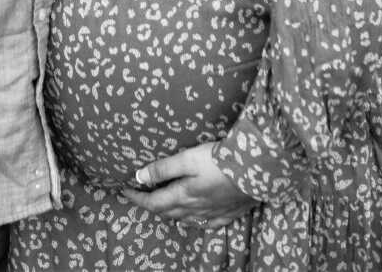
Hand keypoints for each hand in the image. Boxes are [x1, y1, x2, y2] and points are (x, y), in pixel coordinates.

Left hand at [121, 142, 257, 229]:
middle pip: (167, 212)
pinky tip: (195, 217)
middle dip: (151, 205)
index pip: (153, 202)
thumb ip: (163, 168)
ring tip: (162, 203)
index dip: (137, 197)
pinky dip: (193, 220)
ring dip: (170, 212)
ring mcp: (213, 214)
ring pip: (185, 219)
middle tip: (139, 195)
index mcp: (184, 196)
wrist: (257, 169)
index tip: (124, 190)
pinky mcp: (228, 213)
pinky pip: (205, 223)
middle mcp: (196, 209)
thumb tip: (139, 177)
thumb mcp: (187, 159)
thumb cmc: (220, 160)